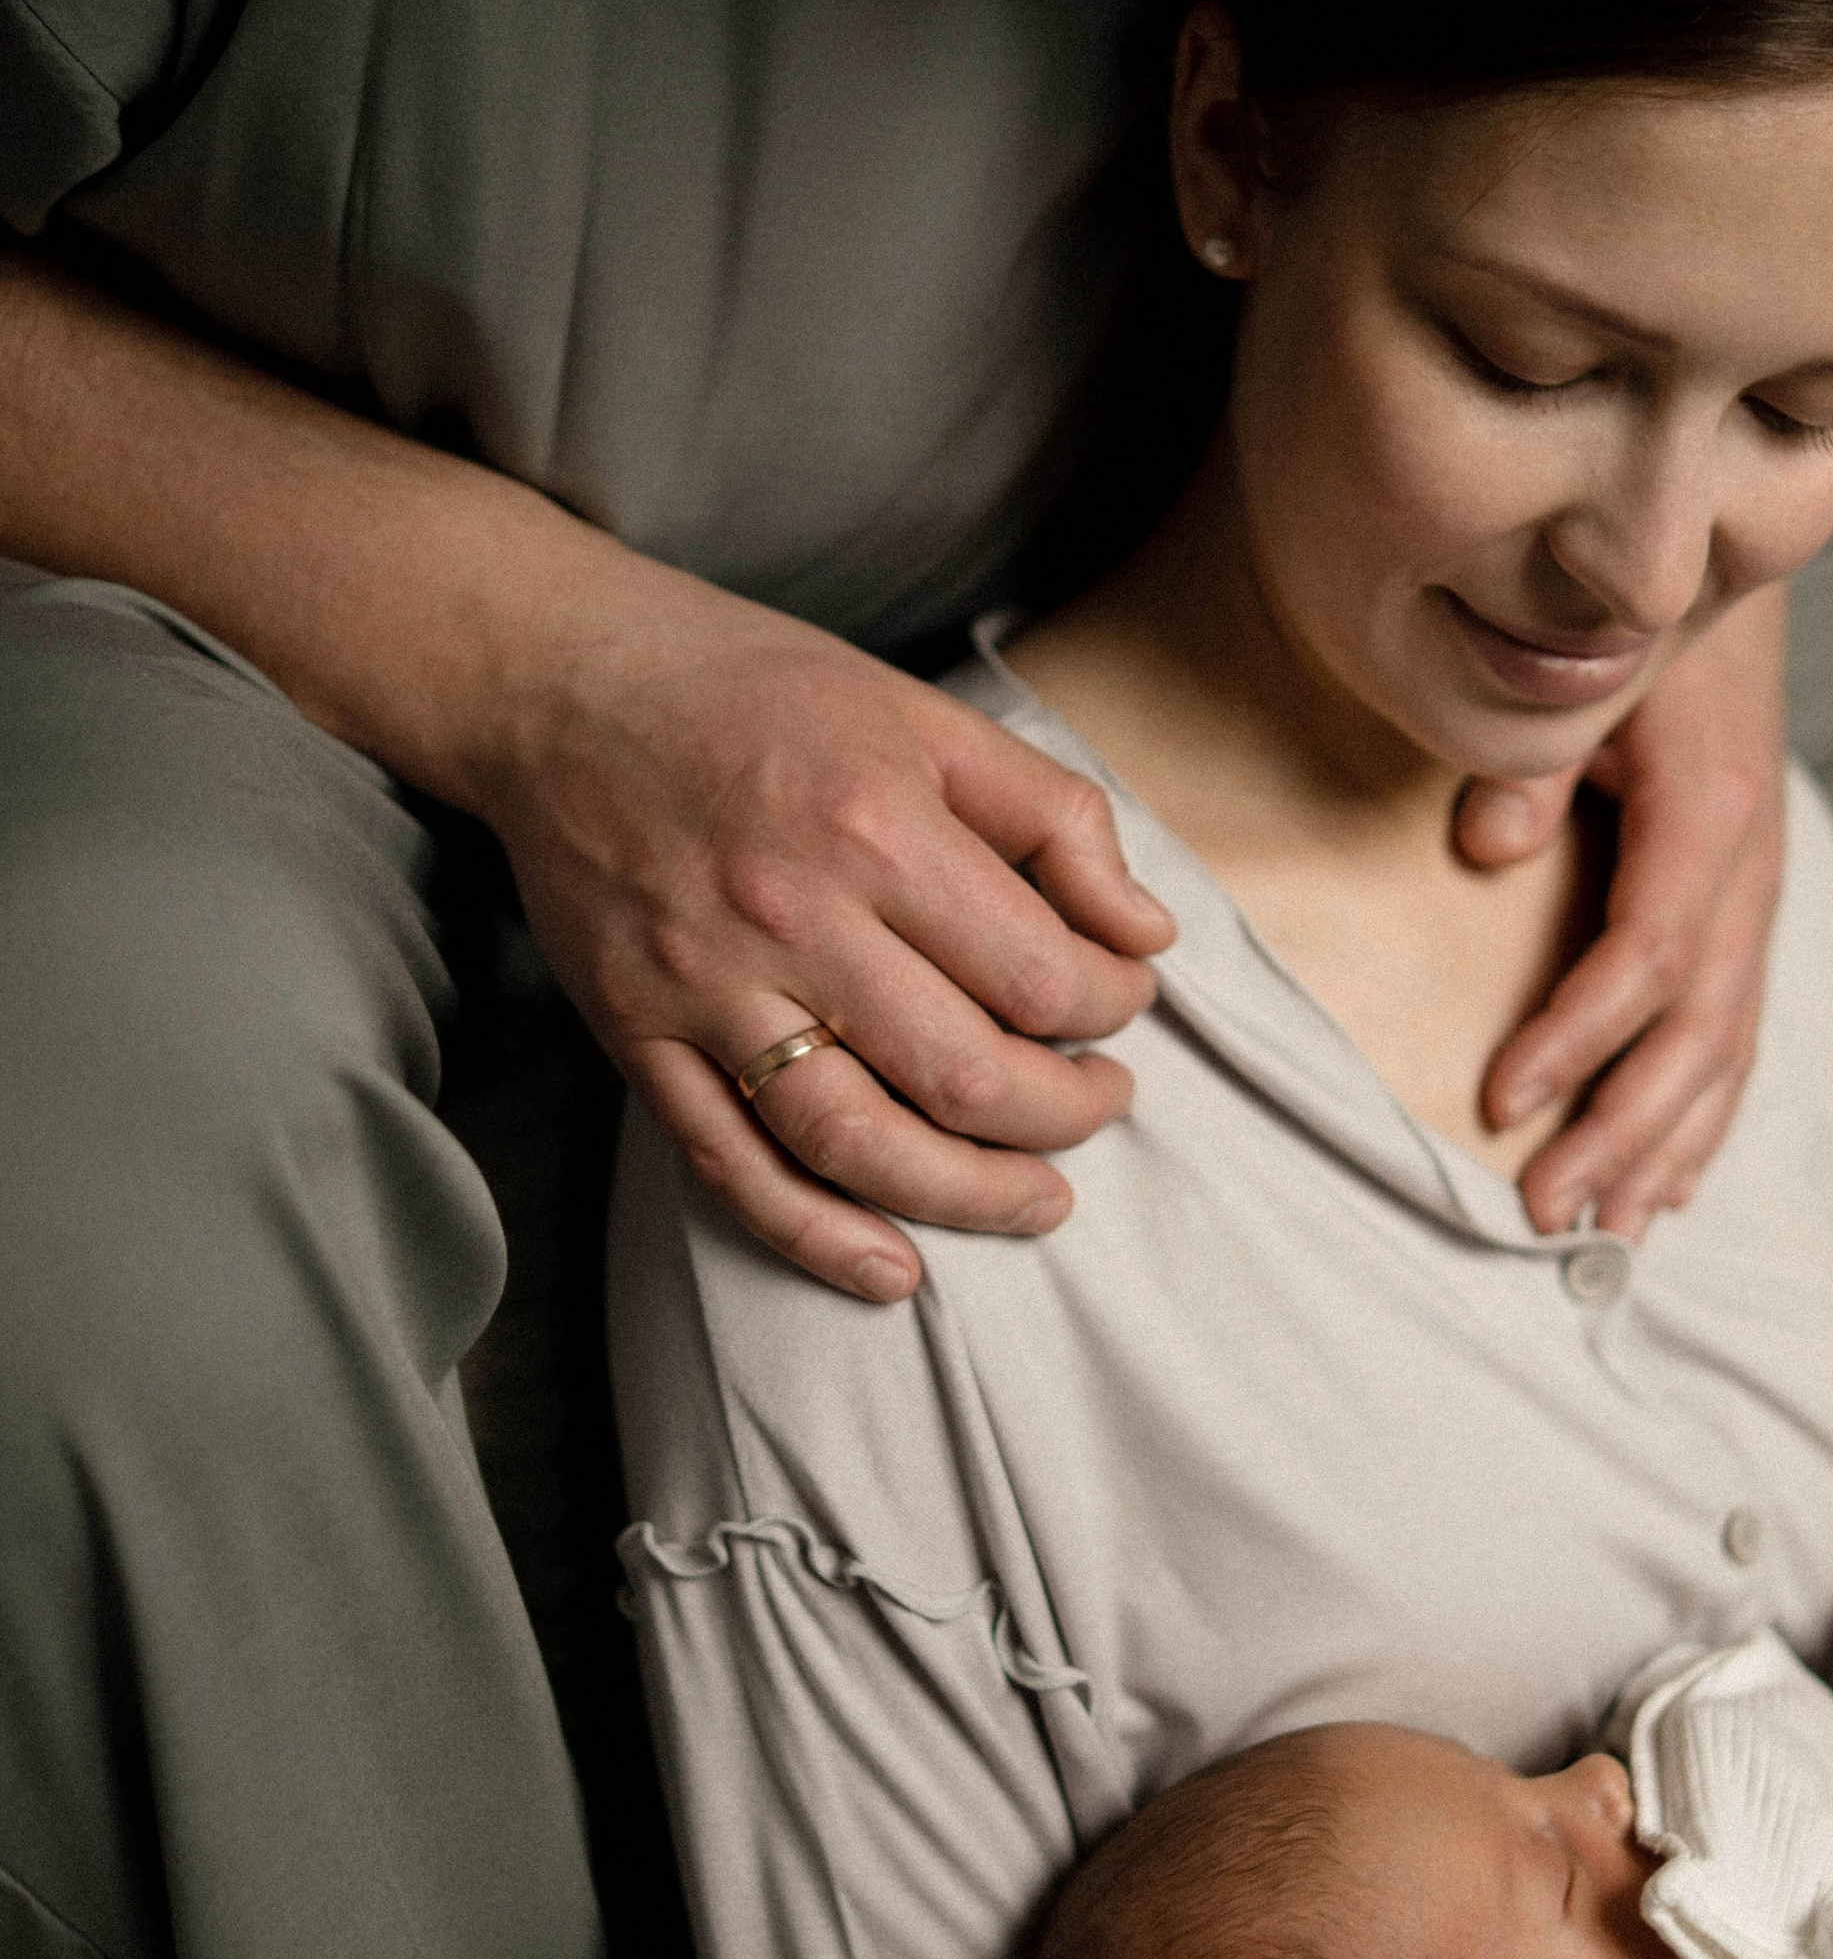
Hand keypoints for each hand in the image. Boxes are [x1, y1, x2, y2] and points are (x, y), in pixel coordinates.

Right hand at [478, 560, 1171, 1300]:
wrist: (559, 687)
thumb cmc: (756, 690)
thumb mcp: (925, 716)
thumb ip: (1052, 815)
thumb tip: (1147, 931)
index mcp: (875, 827)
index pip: (1039, 972)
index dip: (1112, 1005)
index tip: (1121, 998)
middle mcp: (791, 916)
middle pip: (965, 1075)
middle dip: (1065, 1112)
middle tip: (1100, 1101)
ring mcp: (706, 989)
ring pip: (858, 1143)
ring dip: (969, 1196)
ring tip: (1037, 1198)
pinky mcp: (639, 1036)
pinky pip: (732, 1165)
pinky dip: (816, 1236)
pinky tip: (894, 1272)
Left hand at [1458, 589, 1786, 1241]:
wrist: (1726, 577)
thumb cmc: (1645, 627)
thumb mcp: (1593, 669)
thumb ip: (1538, 755)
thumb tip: (1485, 844)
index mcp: (1710, 816)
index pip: (1650, 955)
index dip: (1579, 1036)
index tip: (1502, 1098)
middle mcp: (1748, 877)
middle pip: (1697, 1033)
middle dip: (1622, 1131)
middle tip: (1543, 1210)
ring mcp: (1756, 903)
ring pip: (1725, 1052)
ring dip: (1666, 1148)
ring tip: (1607, 1231)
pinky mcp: (1746, 915)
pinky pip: (1735, 1036)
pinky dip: (1703, 1118)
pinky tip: (1670, 1185)